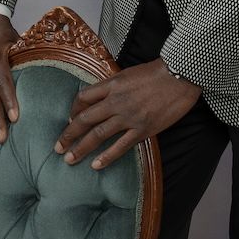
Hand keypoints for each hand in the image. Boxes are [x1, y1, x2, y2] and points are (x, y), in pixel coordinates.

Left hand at [53, 58, 201, 170]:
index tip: (70, 120)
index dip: (73, 110)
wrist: (180, 76)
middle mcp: (115, 102)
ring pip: (98, 135)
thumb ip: (113, 85)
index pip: (83, 98)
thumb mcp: (128, 73)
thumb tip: (101, 95)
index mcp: (111, 85)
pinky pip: (120, 146)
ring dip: (81, 148)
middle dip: (68, 135)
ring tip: (69, 159)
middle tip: (58, 147)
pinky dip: (107, 157)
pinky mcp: (143, 129)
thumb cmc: (157, 72)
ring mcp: (128, 117)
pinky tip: (96, 165)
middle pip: (85, 120)